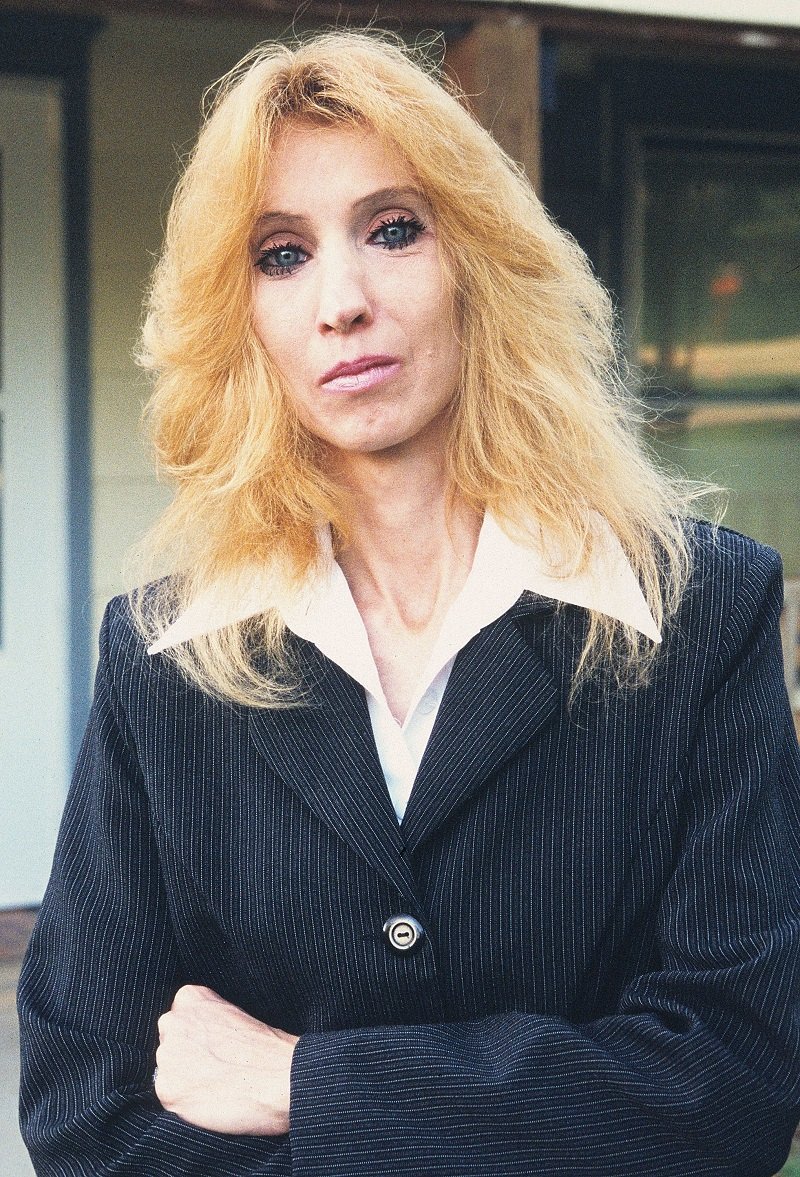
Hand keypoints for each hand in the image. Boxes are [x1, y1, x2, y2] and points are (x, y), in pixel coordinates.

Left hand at [155, 984, 297, 1134]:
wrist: (280, 1078)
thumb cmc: (268, 1048)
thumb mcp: (235, 1013)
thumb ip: (206, 1020)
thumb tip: (195, 1040)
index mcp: (189, 997)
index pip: (178, 1019)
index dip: (197, 1037)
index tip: (215, 1048)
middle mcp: (172, 1022)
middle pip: (169, 1044)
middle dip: (186, 1057)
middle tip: (216, 1069)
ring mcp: (167, 1055)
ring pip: (168, 1071)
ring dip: (185, 1080)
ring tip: (216, 1086)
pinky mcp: (166, 1089)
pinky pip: (170, 1097)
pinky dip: (186, 1102)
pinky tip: (211, 1100)